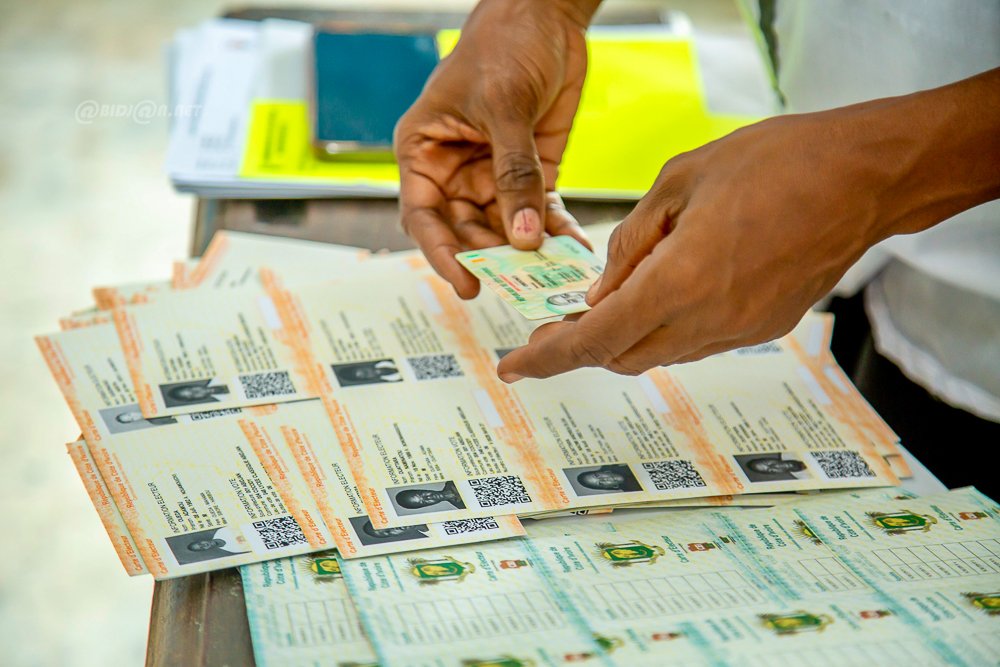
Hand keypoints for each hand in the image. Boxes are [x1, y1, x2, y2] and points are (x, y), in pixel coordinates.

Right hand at [395, 0, 599, 297]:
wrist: (545, 17)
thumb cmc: (502, 46)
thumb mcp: (504, 107)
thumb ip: (514, 172)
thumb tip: (524, 235)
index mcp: (424, 153)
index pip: (424, 216)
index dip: (442, 253)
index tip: (467, 282)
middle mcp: (454, 173)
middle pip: (466, 231)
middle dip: (493, 256)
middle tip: (520, 281)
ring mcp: (493, 176)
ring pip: (505, 229)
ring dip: (528, 251)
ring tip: (553, 274)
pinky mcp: (532, 175)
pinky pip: (541, 213)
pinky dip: (556, 232)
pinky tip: (573, 249)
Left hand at [497, 68, 999, 380]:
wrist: (864, 177)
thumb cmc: (774, 162)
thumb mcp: (680, 180)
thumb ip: (630, 243)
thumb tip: (599, 294)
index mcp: (679, 282)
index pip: (595, 339)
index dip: (547, 358)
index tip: (513, 366)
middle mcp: (708, 321)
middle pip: (622, 356)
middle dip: (580, 346)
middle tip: (553, 323)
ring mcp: (739, 332)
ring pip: (658, 354)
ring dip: (622, 337)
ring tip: (605, 302)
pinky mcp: (763, 329)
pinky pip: (695, 342)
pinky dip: (663, 328)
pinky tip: (661, 292)